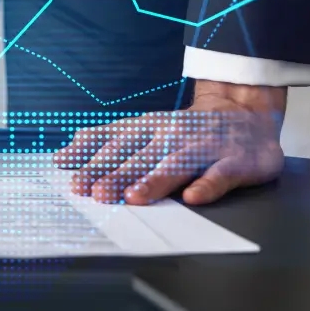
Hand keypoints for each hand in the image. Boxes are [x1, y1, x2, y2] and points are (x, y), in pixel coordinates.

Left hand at [53, 80, 286, 205]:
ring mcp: (202, 147)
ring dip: (153, 180)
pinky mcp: (233, 162)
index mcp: (147, 128)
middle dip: (115, 173)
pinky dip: (206, 186)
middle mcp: (170, 135)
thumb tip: (63, 155)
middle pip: (139, 156)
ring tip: (134, 197)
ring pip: (174, 165)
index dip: (90, 155)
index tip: (66, 169)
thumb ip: (106, 141)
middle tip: (95, 192)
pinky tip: (193, 197)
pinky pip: (219, 175)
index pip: (113, 141)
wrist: (245, 113)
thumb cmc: (186, 129)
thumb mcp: (144, 129)